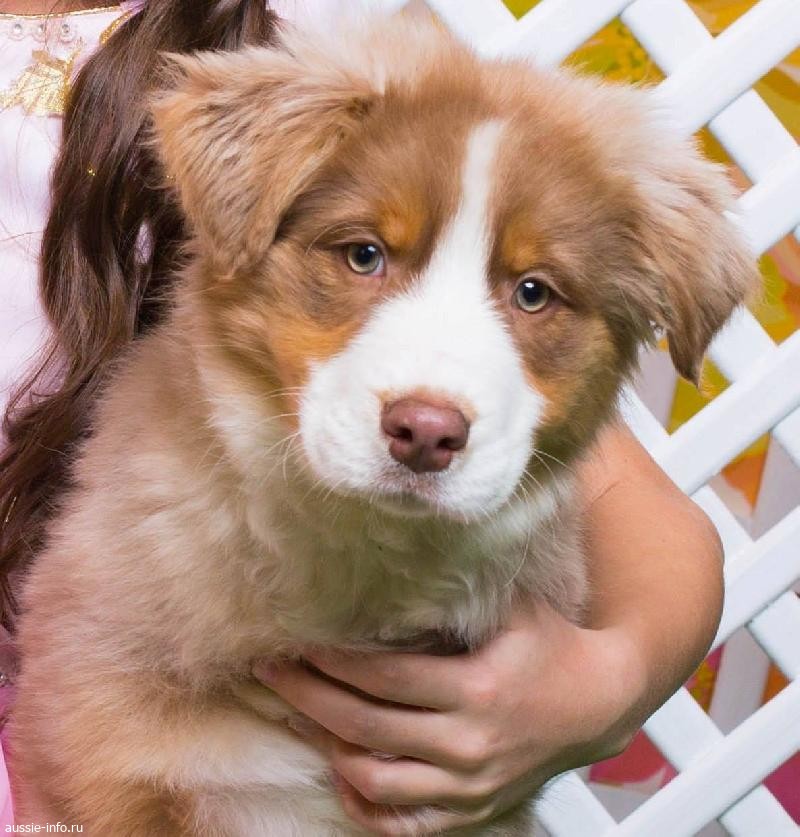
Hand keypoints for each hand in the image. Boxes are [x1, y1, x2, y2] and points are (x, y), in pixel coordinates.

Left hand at [253, 600, 645, 834]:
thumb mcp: (512, 609)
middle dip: (308, 698)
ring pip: (376, 782)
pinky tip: (342, 771)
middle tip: (271, 674)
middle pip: (366, 728)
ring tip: (297, 714)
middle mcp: (468, 744)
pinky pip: (404, 824)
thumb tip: (395, 570)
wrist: (599, 704)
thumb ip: (458, 592)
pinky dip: (365, 804)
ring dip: (327, 748)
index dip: (332, 662)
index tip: (298, 642)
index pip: (384, 678)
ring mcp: (469, 785)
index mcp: (476, 690)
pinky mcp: (472, 810)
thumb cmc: (552, 646)